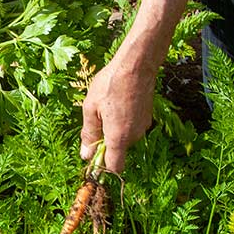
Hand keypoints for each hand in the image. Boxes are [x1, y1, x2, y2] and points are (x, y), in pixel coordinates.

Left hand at [79, 54, 157, 173]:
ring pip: (124, 138)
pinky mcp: (147, 118)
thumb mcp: (90, 108)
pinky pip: (132, 128)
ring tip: (106, 108)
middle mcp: (134, 136)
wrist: (137, 65)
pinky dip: (123, 122)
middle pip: (117, 152)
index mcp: (118, 137)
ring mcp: (143, 127)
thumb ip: (89, 134)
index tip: (93, 159)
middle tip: (95, 120)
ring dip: (113, 131)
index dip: (103, 168)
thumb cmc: (110, 84)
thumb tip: (86, 155)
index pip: (114, 168)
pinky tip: (117, 103)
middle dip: (105, 143)